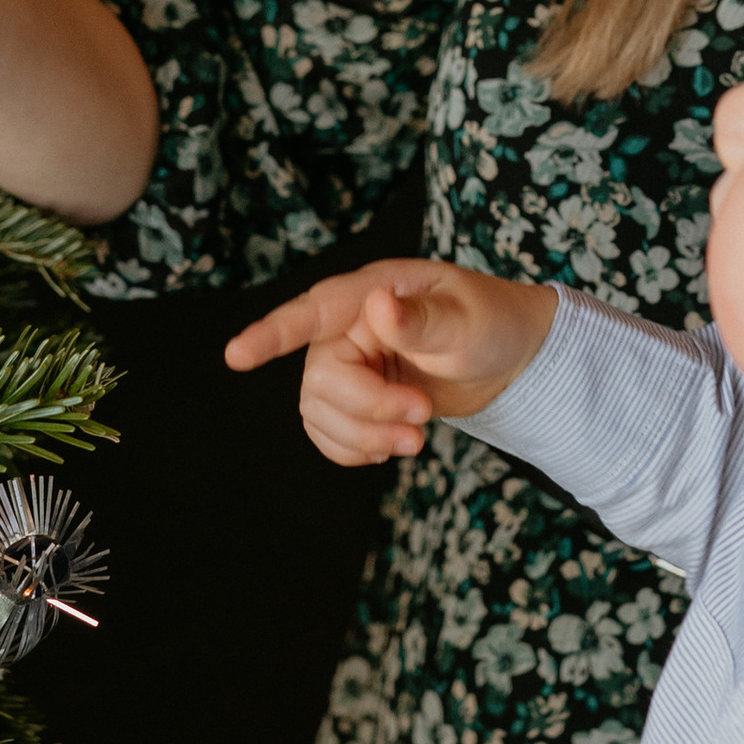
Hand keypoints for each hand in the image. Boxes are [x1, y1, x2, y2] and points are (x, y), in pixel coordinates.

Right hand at [224, 261, 557, 464]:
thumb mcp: (467, 319)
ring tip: (416, 440)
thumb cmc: (490, 322)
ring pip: (320, 413)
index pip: (313, 311)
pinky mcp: (353, 399)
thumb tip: (379, 307)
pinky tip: (389, 447)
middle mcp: (348, 327)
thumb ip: (423, 319)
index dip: (272, 334)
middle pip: (322, 380)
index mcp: (371, 292)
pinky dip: (354, 450)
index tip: (237, 356)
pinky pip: (327, 434)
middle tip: (422, 420)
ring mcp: (347, 364)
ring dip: (365, 437)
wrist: (507, 359)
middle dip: (369, 411)